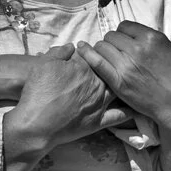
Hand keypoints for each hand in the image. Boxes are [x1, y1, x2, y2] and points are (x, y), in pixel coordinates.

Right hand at [6, 54, 129, 167]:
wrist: (36, 123)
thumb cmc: (38, 92)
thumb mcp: (44, 64)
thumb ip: (59, 52)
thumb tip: (72, 46)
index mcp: (84, 67)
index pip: (96, 55)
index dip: (95, 54)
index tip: (95, 54)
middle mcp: (96, 84)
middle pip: (110, 72)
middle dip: (113, 67)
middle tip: (113, 66)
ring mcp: (100, 103)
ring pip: (118, 90)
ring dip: (124, 85)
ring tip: (131, 82)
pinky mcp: (98, 122)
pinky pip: (119, 116)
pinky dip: (129, 111)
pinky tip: (134, 106)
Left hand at [75, 22, 170, 130]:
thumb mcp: (167, 48)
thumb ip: (148, 39)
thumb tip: (129, 33)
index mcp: (151, 38)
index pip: (124, 26)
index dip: (122, 34)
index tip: (124, 43)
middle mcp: (137, 49)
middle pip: (111, 36)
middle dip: (112, 43)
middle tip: (117, 54)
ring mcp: (127, 65)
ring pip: (102, 47)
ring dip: (102, 51)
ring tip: (108, 60)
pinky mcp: (119, 81)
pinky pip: (97, 62)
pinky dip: (88, 54)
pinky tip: (81, 49)